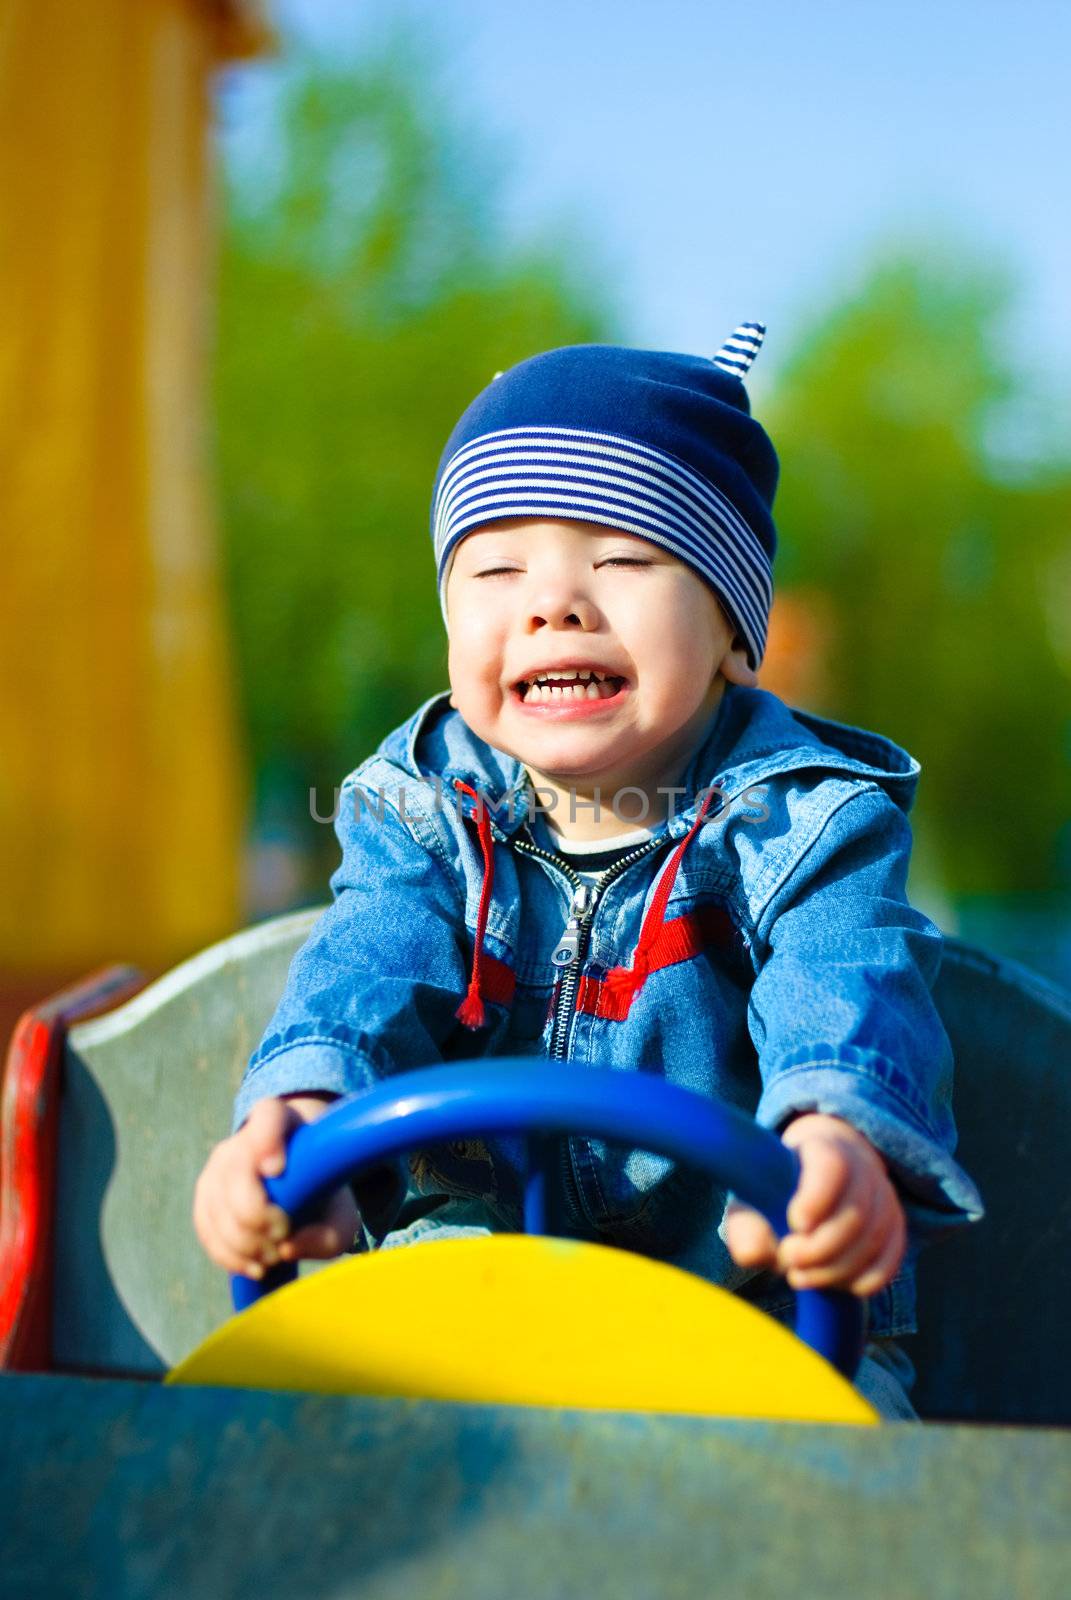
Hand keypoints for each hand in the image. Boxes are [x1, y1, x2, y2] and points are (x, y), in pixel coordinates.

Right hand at [193, 1094, 359, 1279]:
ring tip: (273, 1256)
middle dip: (257, 1217)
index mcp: (282, 1122)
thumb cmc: (322, 1193)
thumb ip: (327, 1234)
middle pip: (236, 1174)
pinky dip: (229, 1255)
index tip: (277, 1169)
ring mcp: (218, 1165)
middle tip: (283, 1235)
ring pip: (217, 1207)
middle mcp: (243, 1138)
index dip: (266, 1140)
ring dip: (245, 1243)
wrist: (300, 1183)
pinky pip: (206, 1228)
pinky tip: (255, 1265)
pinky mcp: (205, 1194)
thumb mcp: (340, 1215)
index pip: (268, 1116)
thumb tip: (287, 1248)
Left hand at [723, 1112, 906, 1296]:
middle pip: (857, 1211)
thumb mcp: (752, 1204)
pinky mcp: (894, 1228)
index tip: (795, 1222)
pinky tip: (834, 1286)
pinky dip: (863, 1280)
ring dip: (837, 1269)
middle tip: (789, 1260)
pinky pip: (890, 1261)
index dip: (818, 1197)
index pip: (833, 1165)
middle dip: (822, 1248)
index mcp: (821, 1150)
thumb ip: (746, 1228)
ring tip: (800, 1277)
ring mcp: (883, 1198)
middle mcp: (861, 1169)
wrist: (810, 1184)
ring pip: (874, 1239)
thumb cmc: (775, 1195)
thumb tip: (752, 1254)